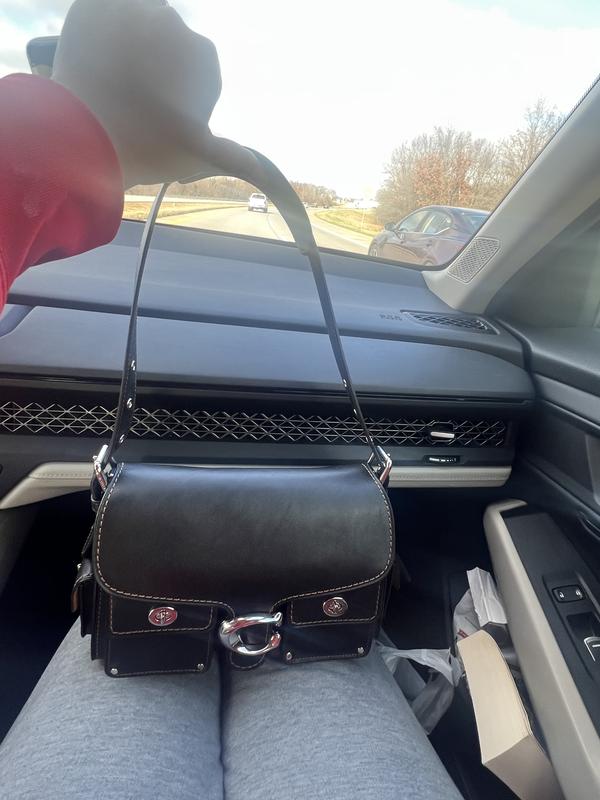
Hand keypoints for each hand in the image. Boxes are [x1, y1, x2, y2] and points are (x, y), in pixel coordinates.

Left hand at [53, 0, 258, 187]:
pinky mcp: (92, 6)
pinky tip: (95, 64)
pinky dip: (99, 35)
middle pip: (164, 44)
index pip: (195, 70)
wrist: (85, 136)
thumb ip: (231, 155)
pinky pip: (100, 15)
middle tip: (134, 101)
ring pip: (133, 26)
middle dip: (154, 65)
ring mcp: (130, 9)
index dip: (181, 93)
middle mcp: (170, 22)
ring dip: (127, 46)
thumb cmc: (148, 148)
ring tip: (111, 83)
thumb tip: (254, 164)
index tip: (164, 116)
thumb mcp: (197, 156)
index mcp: (202, 56)